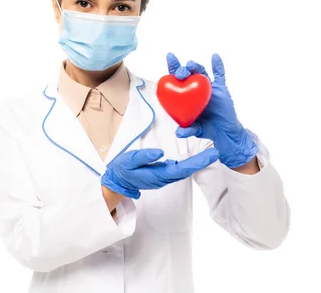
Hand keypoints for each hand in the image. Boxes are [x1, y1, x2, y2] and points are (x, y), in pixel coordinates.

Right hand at [101, 147, 219, 198]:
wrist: (117, 181)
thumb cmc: (122, 170)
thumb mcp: (129, 160)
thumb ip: (144, 156)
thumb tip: (160, 152)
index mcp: (157, 175)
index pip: (181, 169)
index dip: (197, 162)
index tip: (210, 155)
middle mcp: (164, 178)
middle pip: (186, 170)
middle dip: (202, 162)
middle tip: (215, 152)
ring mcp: (163, 177)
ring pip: (184, 170)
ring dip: (197, 162)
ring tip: (209, 153)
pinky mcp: (162, 173)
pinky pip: (179, 169)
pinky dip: (189, 163)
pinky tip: (194, 157)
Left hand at [166, 53, 257, 168]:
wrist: (224, 132)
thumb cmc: (206, 128)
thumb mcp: (195, 129)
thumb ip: (187, 130)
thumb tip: (179, 133)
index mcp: (185, 94)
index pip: (176, 79)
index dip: (173, 67)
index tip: (170, 57)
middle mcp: (195, 88)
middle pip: (188, 73)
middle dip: (182, 69)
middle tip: (180, 73)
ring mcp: (208, 87)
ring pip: (201, 72)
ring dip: (195, 66)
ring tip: (191, 65)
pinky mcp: (221, 89)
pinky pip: (220, 75)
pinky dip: (218, 65)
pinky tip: (214, 57)